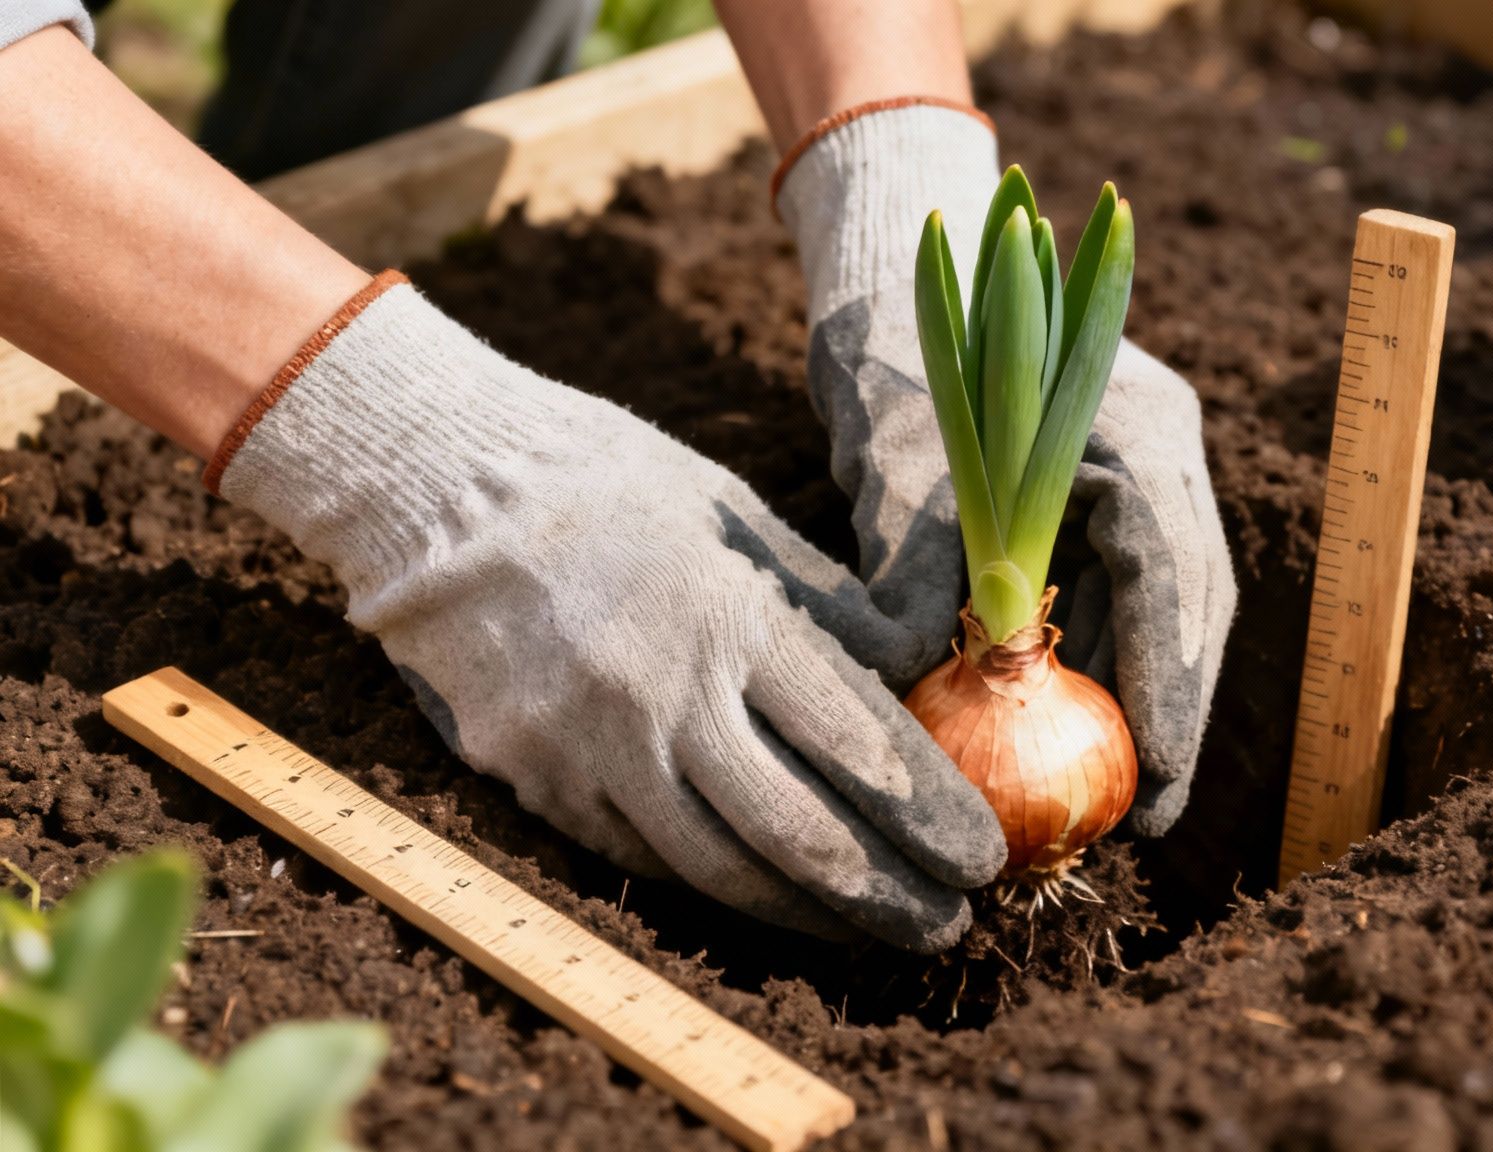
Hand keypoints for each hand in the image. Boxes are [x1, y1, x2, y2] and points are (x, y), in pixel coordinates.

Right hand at [213, 276, 1004, 951]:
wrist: (441, 486)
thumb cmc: (616, 486)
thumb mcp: (746, 522)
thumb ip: (837, 614)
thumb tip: (921, 681)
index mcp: (736, 620)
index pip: (863, 749)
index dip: (934, 819)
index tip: (984, 859)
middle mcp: (665, 695)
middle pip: (802, 836)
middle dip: (893, 895)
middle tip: (950, 924)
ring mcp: (590, 747)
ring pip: (722, 872)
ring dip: (812, 917)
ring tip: (873, 933)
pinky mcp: (533, 780)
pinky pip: (642, 860)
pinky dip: (717, 889)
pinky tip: (768, 902)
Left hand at [780, 105, 1235, 831]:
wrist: (889, 272)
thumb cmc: (892, 359)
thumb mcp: (897, 473)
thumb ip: (916, 579)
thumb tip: (923, 700)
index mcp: (1139, 427)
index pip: (1176, 576)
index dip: (1173, 688)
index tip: (1160, 784)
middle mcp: (1162, 450)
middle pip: (1191, 604)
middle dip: (1168, 711)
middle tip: (1141, 815)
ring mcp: (1144, 471)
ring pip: (1162, 606)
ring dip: (1133, 694)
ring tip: (1104, 793)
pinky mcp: (1110, 495)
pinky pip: (1122, 592)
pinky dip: (1096, 657)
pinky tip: (1061, 725)